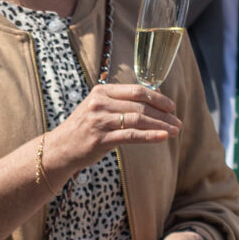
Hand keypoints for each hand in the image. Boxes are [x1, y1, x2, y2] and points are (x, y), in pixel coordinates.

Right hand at [45, 81, 178, 178]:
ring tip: (175, 131)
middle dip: (163, 114)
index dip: (157, 98)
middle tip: (178, 122)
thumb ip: (120, 103)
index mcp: (101, 91)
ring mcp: (99, 120)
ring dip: (160, 125)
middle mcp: (100, 103)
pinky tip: (162, 137)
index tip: (172, 106)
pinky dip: (150, 136)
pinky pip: (131, 136)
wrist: (60, 148)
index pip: (136, 90)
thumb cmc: (83, 129)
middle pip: (140, 105)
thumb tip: (152, 103)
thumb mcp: (98, 109)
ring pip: (138, 119)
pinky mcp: (100, 138)